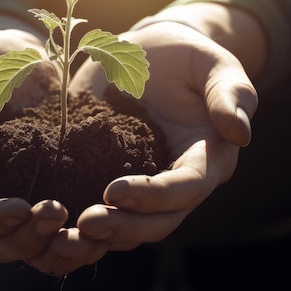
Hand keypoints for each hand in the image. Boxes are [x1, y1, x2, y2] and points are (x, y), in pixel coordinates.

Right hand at [0, 28, 68, 262]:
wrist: (2, 61)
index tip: (21, 209)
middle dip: (27, 237)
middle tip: (60, 215)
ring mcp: (7, 198)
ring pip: (28, 243)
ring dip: (56, 246)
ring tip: (88, 235)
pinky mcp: (40, 190)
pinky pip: (55, 227)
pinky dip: (77, 235)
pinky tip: (103, 230)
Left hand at [24, 20, 257, 273]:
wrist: (150, 55)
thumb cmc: (187, 57)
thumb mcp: (214, 64)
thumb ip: (229, 94)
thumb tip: (240, 133)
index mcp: (207, 158)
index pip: (186, 188)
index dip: (153, 194)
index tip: (114, 191)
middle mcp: (178, 182)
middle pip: (158, 220)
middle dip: (124, 226)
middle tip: (85, 223)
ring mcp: (144, 185)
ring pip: (129, 226)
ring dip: (101, 235)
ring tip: (65, 234)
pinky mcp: (112, 178)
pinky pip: (101, 209)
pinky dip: (79, 224)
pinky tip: (50, 224)